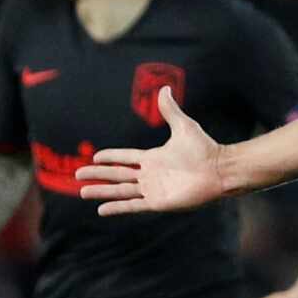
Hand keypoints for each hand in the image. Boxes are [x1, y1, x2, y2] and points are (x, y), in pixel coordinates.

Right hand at [77, 86, 223, 214]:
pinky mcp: (158, 202)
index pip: (126, 157)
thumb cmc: (205, 149)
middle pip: (118, 174)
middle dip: (98, 175)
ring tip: (83, 192)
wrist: (219, 170)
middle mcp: (151, 174)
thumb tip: (164, 88)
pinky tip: (102, 210)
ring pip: (121, 190)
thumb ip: (170, 110)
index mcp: (154, 158)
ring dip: (102, 191)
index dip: (111, 157)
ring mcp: (153, 189)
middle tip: (78, 174)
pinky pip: (133, 205)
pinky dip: (117, 207)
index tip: (95, 156)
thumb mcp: (184, 126)